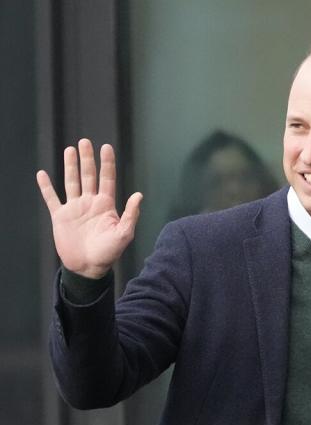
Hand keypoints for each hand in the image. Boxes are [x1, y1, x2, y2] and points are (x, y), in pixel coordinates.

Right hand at [37, 138, 142, 278]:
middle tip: (85, 142)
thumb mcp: (124, 234)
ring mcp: (75, 208)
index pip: (107, 179)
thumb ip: (131, 214)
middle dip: (87, 159)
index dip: (107, 163)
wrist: (88, 267)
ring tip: (70, 150)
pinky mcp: (60, 216)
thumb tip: (138, 194)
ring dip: (70, 166)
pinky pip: (52, 198)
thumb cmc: (109, 253)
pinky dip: (46, 187)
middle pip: (88, 176)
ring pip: (71, 182)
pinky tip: (43, 174)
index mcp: (106, 205)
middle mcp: (90, 203)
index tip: (106, 147)